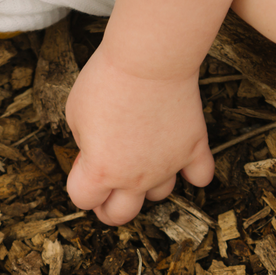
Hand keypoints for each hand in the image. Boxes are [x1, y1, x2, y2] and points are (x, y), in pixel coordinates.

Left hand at [65, 47, 215, 224]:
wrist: (149, 60)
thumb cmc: (107, 80)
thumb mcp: (75, 113)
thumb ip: (83, 142)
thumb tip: (95, 152)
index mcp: (100, 170)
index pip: (83, 200)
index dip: (80, 187)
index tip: (83, 170)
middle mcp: (134, 177)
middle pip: (121, 214)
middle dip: (110, 208)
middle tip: (107, 193)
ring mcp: (167, 166)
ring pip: (159, 195)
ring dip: (148, 186)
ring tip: (142, 164)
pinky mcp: (193, 149)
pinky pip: (200, 176)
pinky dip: (193, 174)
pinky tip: (183, 164)